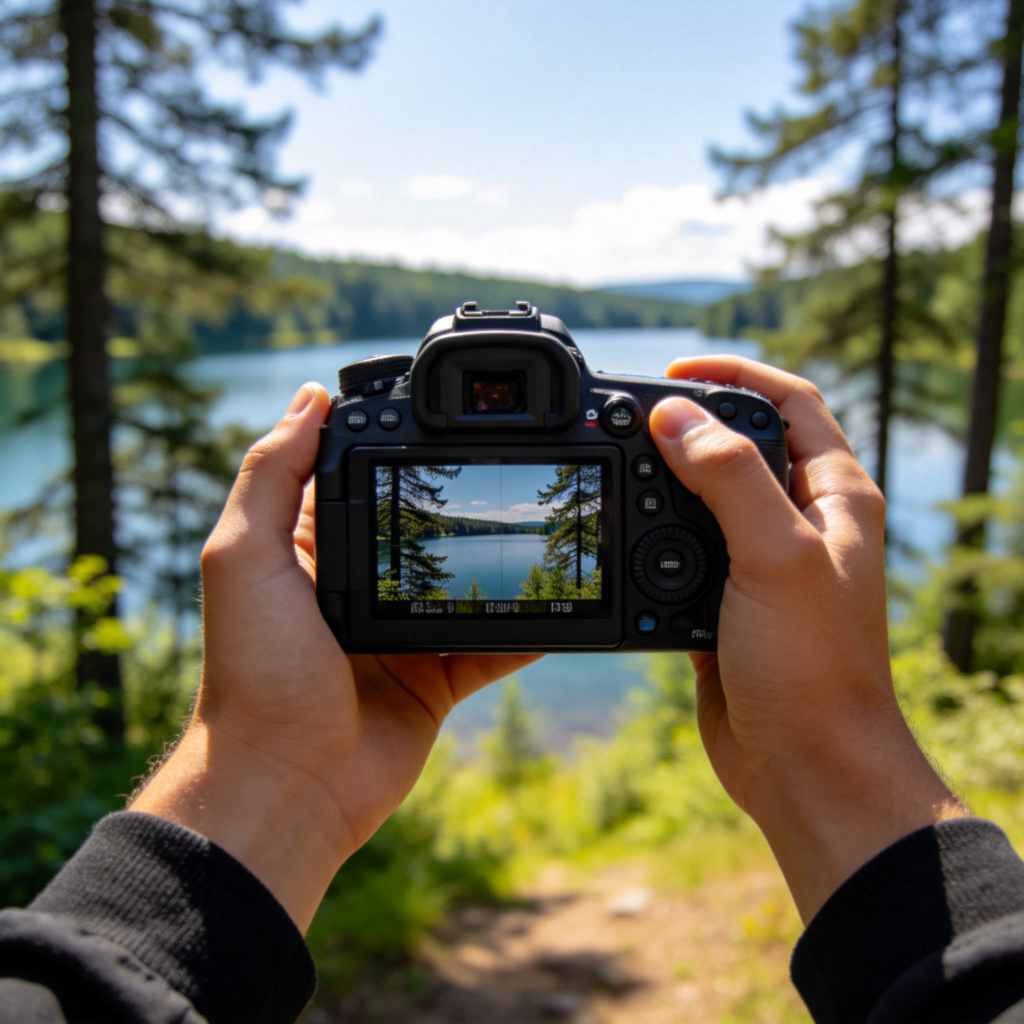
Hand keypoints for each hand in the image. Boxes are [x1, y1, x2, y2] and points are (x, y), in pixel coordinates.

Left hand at [131, 383, 538, 930]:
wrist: (287, 785)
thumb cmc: (254, 671)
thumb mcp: (243, 556)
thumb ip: (273, 473)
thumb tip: (313, 395)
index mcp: (311, 550)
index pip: (360, 479)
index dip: (396, 449)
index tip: (442, 419)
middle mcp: (360, 585)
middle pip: (424, 530)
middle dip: (463, 505)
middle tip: (516, 468)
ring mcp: (404, 632)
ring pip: (467, 585)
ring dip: (501, 563)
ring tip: (543, 530)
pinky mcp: (437, 678)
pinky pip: (494, 646)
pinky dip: (527, 629)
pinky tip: (560, 602)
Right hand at [649, 356, 964, 921]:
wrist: (803, 767)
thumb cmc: (814, 667)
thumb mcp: (774, 555)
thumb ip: (726, 477)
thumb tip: (673, 417)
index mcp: (834, 497)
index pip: (789, 402)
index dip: (735, 375)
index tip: (675, 370)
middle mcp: (800, 523)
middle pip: (739, 444)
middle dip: (687, 426)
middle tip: (632, 423)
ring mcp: (760, 564)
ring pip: (702, 499)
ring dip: (661, 484)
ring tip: (619, 475)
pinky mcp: (723, 603)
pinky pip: (679, 552)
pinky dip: (650, 541)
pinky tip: (623, 542)